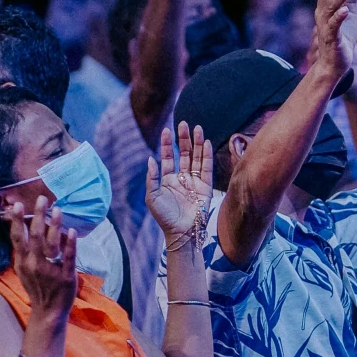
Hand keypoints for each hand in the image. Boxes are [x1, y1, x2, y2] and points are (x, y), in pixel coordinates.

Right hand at [5, 198, 77, 325]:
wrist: (48, 312)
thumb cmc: (36, 286)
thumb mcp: (23, 269)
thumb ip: (22, 250)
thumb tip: (21, 226)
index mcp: (23, 262)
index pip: (18, 238)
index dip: (17, 221)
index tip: (17, 204)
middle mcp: (34, 264)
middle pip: (35, 237)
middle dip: (38, 216)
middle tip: (42, 198)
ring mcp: (50, 270)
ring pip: (51, 245)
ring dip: (54, 226)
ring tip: (57, 209)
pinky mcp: (66, 276)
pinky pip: (68, 258)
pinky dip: (70, 244)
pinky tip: (72, 231)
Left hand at [146, 123, 213, 241]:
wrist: (181, 232)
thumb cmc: (164, 217)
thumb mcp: (152, 197)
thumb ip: (152, 178)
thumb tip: (150, 159)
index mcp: (168, 179)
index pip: (167, 157)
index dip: (166, 144)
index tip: (166, 130)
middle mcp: (182, 177)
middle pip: (183, 153)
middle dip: (183, 139)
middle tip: (183, 124)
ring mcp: (194, 181)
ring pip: (196, 157)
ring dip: (196, 143)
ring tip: (197, 128)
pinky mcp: (205, 186)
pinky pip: (206, 167)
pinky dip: (206, 155)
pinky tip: (206, 143)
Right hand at [308, 0, 356, 88]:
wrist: (333, 65)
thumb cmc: (341, 37)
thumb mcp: (349, 13)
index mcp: (325, 7)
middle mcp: (322, 14)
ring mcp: (326, 26)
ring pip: (332, 7)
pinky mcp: (331, 39)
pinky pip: (334, 27)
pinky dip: (339, 17)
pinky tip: (345, 10)